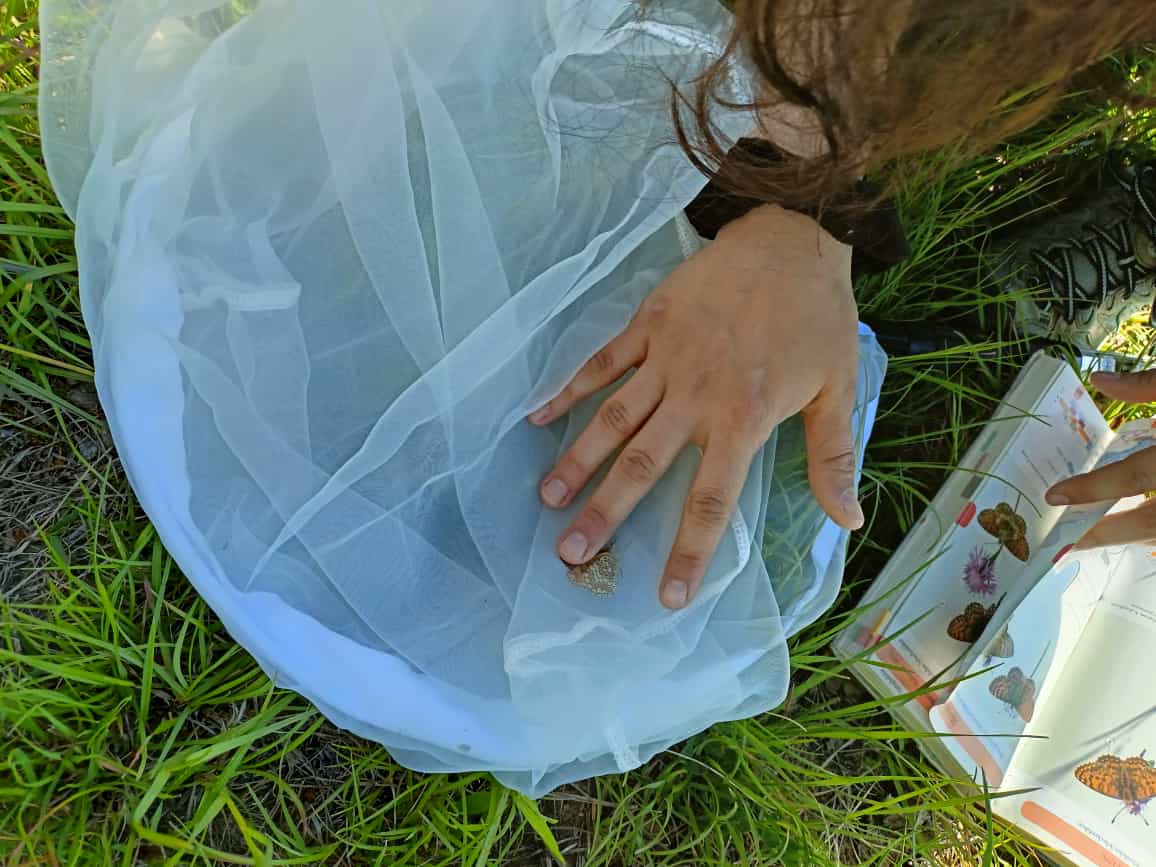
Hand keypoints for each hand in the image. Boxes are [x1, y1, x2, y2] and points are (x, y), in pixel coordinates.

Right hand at [529, 204, 864, 609]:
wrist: (793, 236)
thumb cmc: (817, 317)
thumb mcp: (838, 389)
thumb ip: (832, 457)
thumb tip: (848, 521)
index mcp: (743, 419)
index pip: (711, 500)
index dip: (688, 552)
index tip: (665, 595)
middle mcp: (696, 396)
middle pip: (643, 466)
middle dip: (606, 514)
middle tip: (571, 555)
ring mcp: (666, 358)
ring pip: (613, 419)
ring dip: (578, 461)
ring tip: (548, 501)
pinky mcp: (647, 324)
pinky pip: (602, 363)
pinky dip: (569, 390)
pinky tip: (539, 418)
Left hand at [1047, 370, 1155, 549]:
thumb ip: (1147, 385)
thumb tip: (1099, 380)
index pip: (1135, 475)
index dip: (1094, 488)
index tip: (1054, 497)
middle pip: (1149, 523)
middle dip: (1107, 533)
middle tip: (1067, 541)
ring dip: (1133, 533)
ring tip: (1095, 536)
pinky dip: (1150, 527)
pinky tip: (1133, 523)